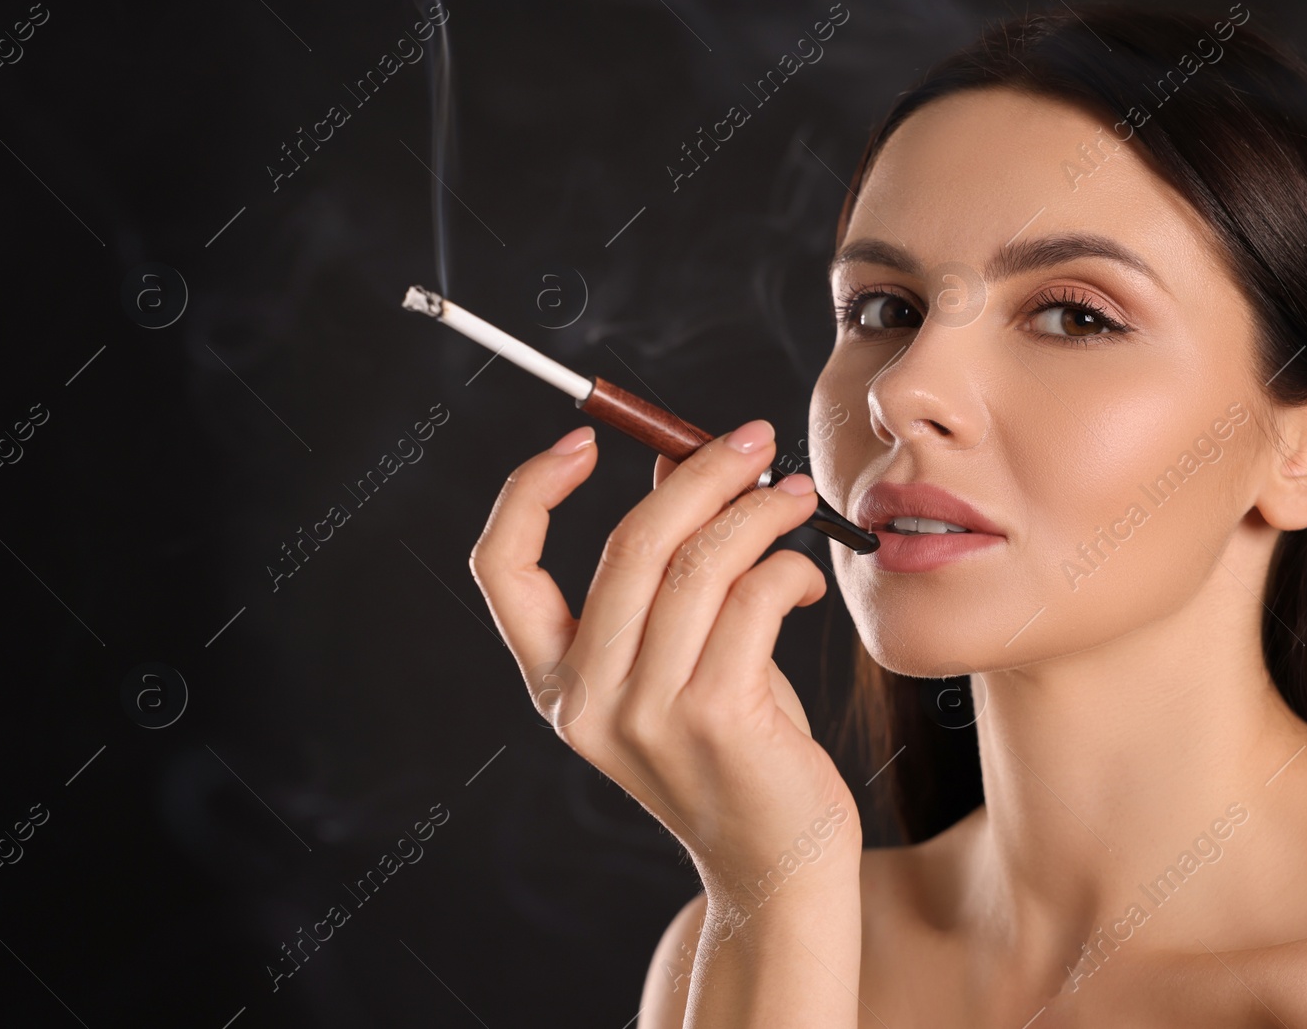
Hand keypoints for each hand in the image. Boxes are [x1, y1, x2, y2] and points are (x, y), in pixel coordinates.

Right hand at [470, 419, 861, 892]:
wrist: (778, 866)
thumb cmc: (735, 750)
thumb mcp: (683, 655)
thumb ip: (671, 569)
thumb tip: (680, 463)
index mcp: (557, 683)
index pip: (501, 568)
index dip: (529, 491)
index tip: (584, 440)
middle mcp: (587, 700)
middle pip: (627, 544)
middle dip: (700, 473)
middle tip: (754, 440)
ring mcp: (648, 714)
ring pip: (699, 564)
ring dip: (759, 511)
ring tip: (796, 498)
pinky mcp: (718, 717)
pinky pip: (754, 598)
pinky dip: (788, 568)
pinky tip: (805, 579)